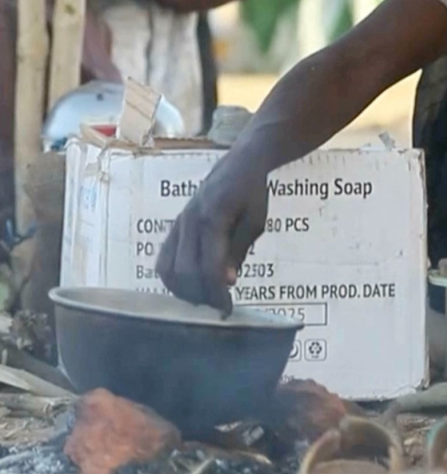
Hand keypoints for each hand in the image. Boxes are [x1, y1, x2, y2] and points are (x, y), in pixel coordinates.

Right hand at [156, 156, 268, 313]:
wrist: (239, 164)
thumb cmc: (253, 193)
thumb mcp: (256, 221)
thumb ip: (239, 251)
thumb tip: (227, 282)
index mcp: (212, 218)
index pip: (208, 267)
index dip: (216, 293)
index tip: (227, 309)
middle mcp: (189, 221)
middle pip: (184, 272)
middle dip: (201, 295)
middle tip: (219, 306)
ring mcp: (178, 223)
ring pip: (167, 269)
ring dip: (184, 290)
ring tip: (206, 297)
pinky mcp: (174, 227)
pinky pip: (163, 259)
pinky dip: (173, 278)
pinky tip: (191, 285)